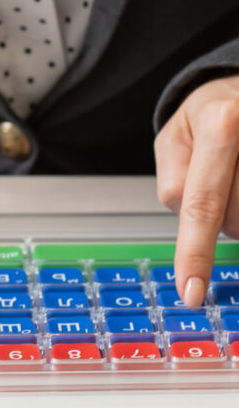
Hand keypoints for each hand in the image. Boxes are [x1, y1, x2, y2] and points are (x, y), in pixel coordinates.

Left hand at [155, 74, 238, 306]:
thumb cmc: (209, 115)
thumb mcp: (174, 139)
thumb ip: (174, 180)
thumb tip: (189, 216)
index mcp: (222, 121)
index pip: (203, 204)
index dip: (195, 253)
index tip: (191, 292)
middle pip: (234, 219)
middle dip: (220, 218)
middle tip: (223, 182)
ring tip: (237, 179)